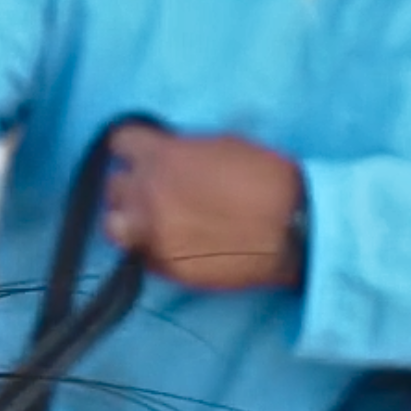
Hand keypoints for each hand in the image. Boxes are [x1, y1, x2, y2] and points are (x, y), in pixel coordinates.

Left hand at [103, 126, 304, 291]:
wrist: (297, 230)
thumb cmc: (267, 179)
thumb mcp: (220, 145)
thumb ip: (180, 151)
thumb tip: (164, 156)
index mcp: (161, 158)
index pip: (119, 143)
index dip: (132, 147)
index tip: (141, 152)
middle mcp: (148, 195)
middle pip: (114, 185)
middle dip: (132, 184)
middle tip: (154, 188)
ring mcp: (153, 234)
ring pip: (114, 224)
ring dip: (128, 219)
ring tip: (151, 219)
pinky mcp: (165, 267)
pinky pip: (140, 254)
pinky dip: (149, 247)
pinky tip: (174, 242)